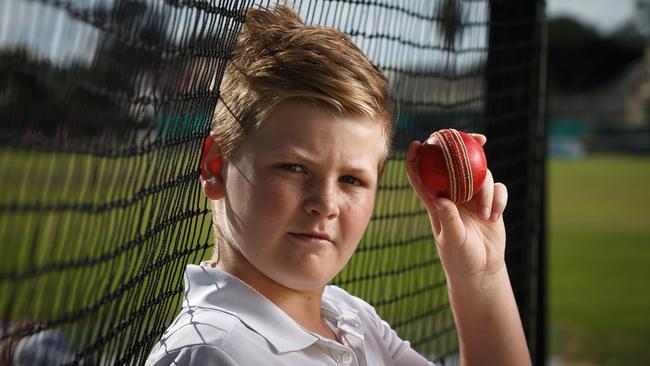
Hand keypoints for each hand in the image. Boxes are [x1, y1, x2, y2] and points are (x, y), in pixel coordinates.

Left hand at [405, 134, 507, 283]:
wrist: (481, 270)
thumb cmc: (459, 258)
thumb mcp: (451, 240)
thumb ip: (448, 220)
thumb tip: (442, 200)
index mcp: (436, 201)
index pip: (421, 176)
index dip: (416, 158)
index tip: (417, 143)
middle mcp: (454, 195)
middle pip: (456, 163)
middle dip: (466, 146)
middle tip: (478, 138)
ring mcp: (473, 198)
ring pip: (482, 176)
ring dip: (487, 191)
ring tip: (486, 214)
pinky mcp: (491, 204)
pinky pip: (499, 190)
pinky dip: (499, 199)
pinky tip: (495, 216)